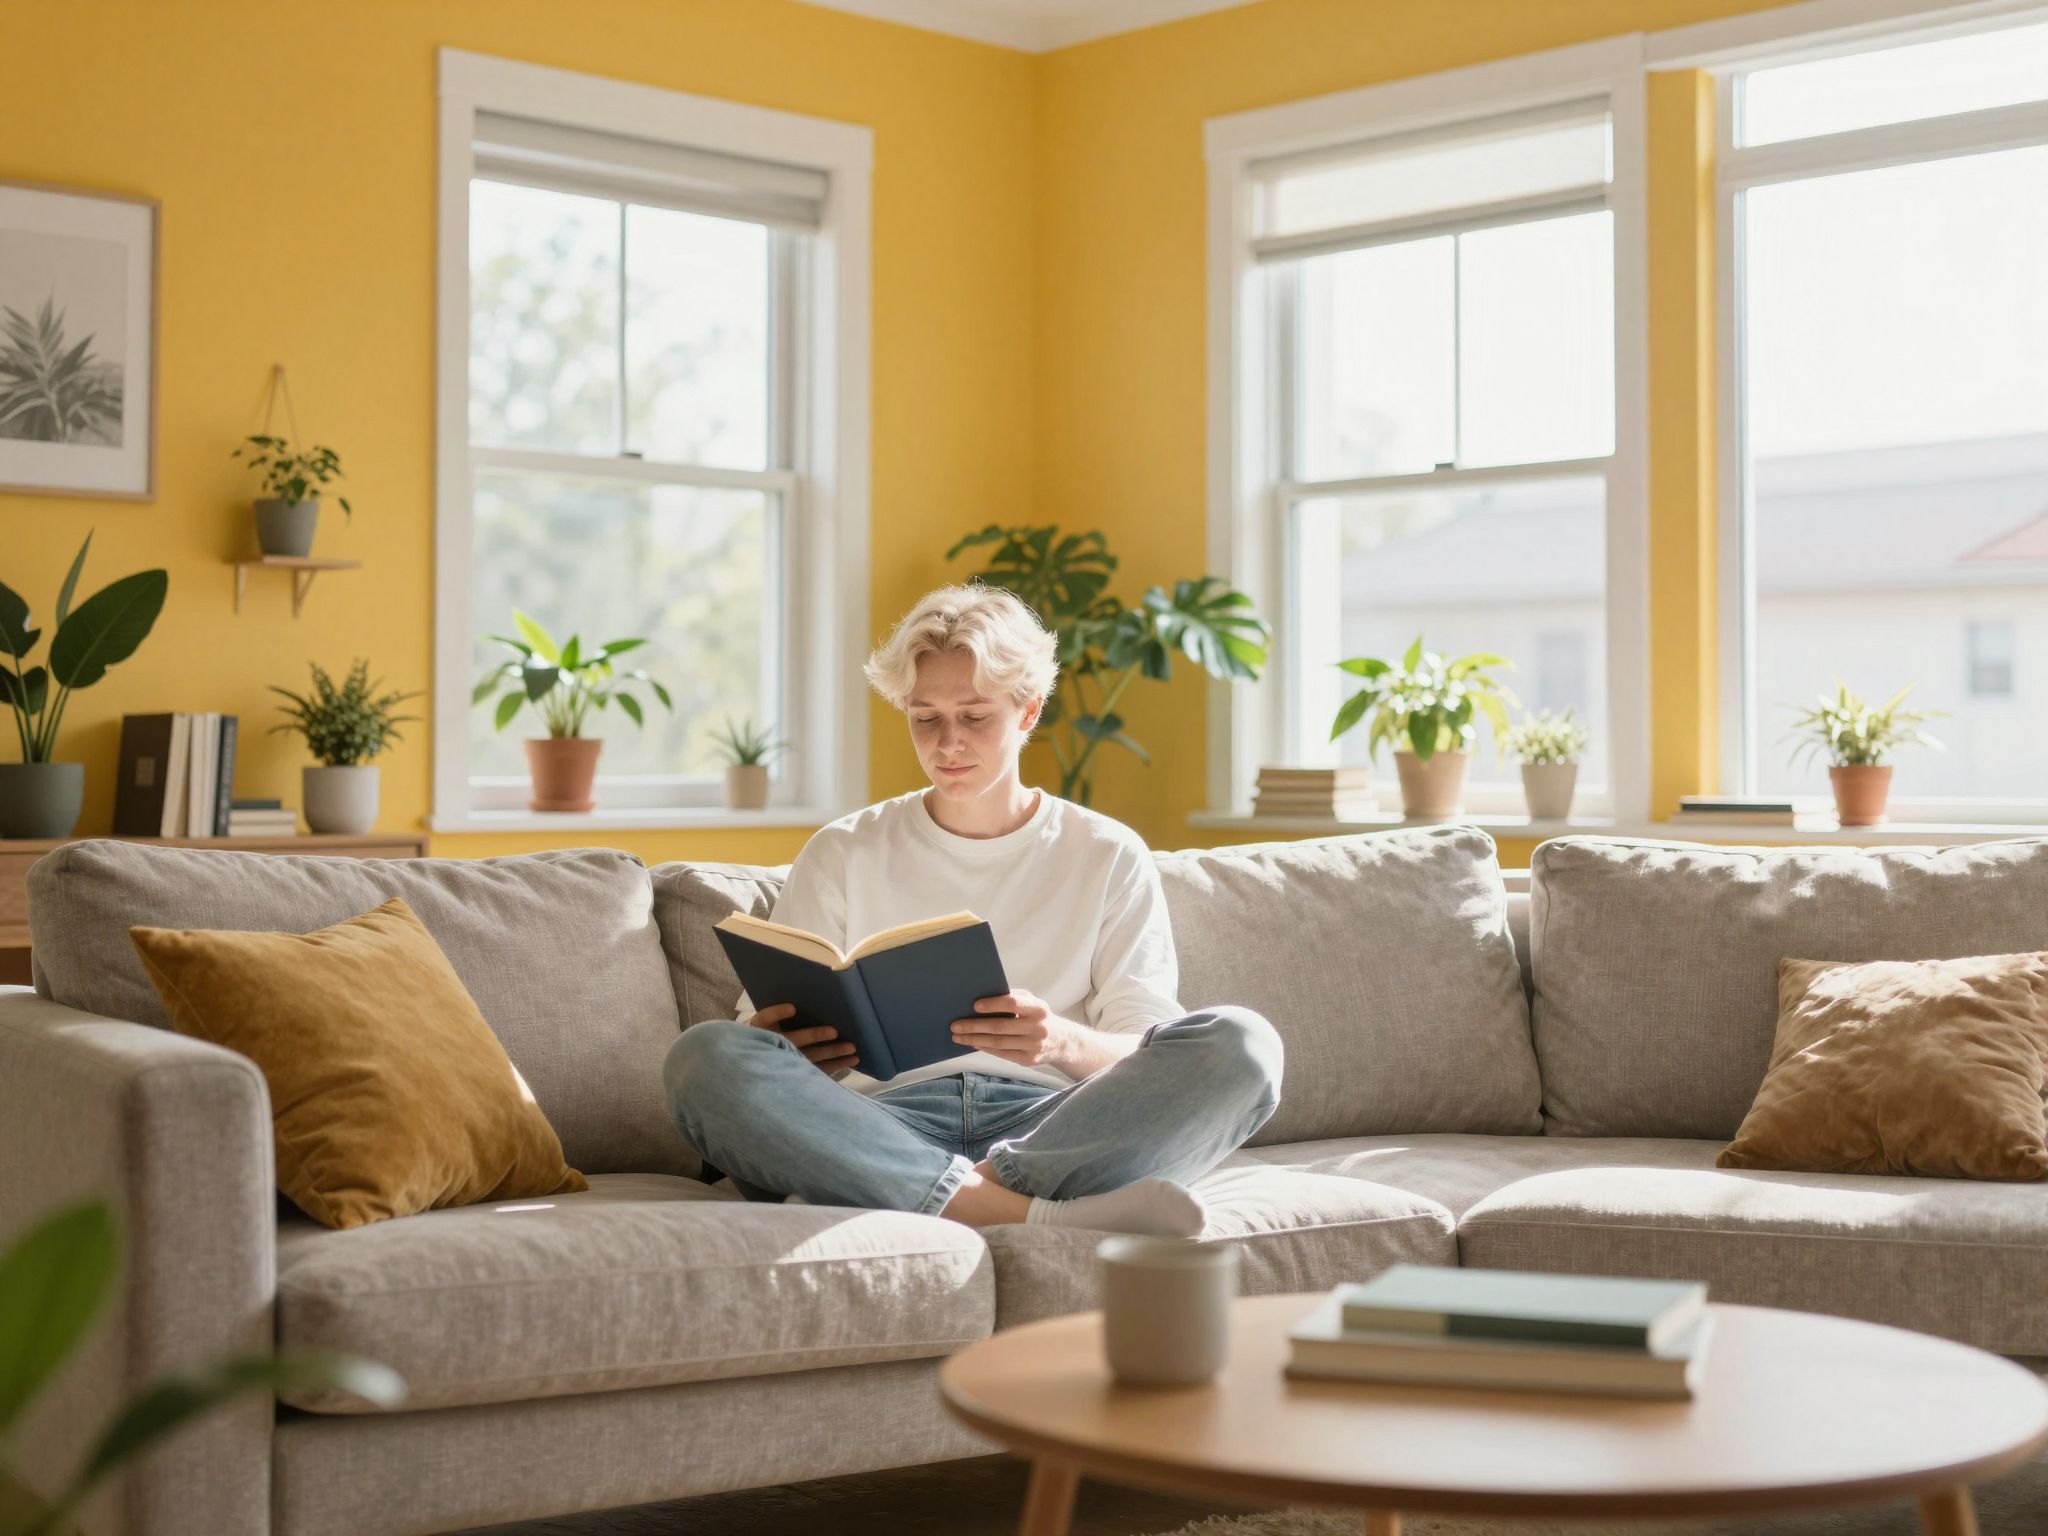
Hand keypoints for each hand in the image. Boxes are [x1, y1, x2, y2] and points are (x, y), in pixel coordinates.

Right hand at [746, 1002, 858, 1075]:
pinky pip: (819, 1071)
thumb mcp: (769, 1024)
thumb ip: (782, 1015)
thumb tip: (808, 997)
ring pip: (810, 1058)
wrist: (762, 1065)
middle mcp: (771, 1045)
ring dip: (832, 1053)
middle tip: (834, 1031)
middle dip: (814, 1036)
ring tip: (852, 1049)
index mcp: (760, 1029)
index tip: (792, 1009)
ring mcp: (785, 1063)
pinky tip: (851, 1061)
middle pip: (794, 1040)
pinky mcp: (798, 1073)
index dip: (777, 1013)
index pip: (765, 1019)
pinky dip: (836, 1066)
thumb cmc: (769, 1034)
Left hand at [950, 989, 1071, 1067]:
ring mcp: (1033, 1045)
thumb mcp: (1033, 1003)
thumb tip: (983, 999)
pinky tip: (973, 1044)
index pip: (1013, 1004)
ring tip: (958, 1036)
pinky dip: (985, 1048)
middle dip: (975, 1026)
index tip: (974, 1006)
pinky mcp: (1028, 1059)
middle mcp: (1038, 1027)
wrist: (1062, 1042)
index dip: (993, 1004)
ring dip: (975, 1039)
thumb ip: (1014, 999)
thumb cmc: (1039, 1017)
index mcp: (1038, 1008)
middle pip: (1001, 1026)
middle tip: (955, 1025)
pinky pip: (1001, 1053)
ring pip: (998, 1043)